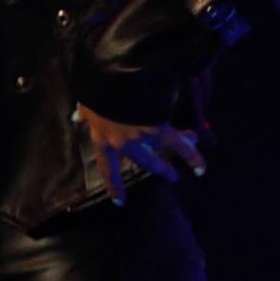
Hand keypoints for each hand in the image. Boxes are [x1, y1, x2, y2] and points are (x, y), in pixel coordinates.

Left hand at [76, 104, 206, 205]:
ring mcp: (141, 137)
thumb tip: (77, 117)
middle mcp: (123, 143)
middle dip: (161, 168)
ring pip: (165, 150)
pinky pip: (177, 143)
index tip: (120, 203)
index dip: (114, 184)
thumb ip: (85, 113)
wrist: (111, 78)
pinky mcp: (158, 128)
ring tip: (199, 168)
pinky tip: (202, 167)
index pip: (108, 167)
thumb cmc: (97, 91)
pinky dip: (192, 153)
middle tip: (172, 177)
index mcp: (104, 139)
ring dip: (183, 155)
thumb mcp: (88, 103)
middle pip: (144, 161)